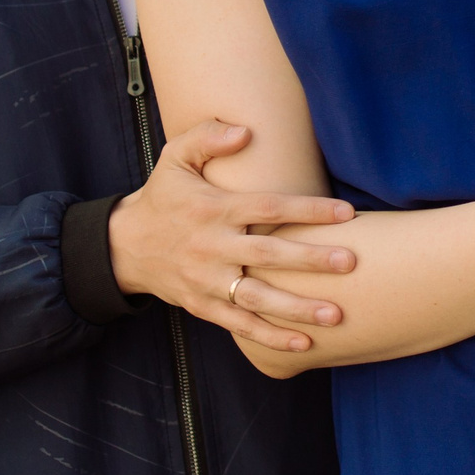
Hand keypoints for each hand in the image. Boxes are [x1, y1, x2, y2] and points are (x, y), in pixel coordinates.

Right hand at [107, 121, 359, 352]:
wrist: (123, 246)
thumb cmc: (163, 197)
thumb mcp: (175, 158)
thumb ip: (207, 137)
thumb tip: (245, 130)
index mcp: (213, 209)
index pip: (268, 207)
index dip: (308, 209)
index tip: (346, 213)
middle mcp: (212, 246)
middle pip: (268, 254)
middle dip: (311, 260)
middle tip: (350, 262)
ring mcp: (207, 280)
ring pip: (257, 297)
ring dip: (297, 308)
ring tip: (336, 314)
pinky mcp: (203, 306)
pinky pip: (240, 325)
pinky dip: (270, 336)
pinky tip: (304, 344)